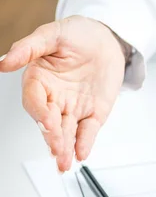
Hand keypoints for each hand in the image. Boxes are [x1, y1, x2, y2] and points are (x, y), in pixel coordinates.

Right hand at [0, 16, 126, 171]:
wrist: (105, 39)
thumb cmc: (77, 34)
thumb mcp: (53, 34)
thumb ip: (29, 47)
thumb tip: (4, 62)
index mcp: (39, 80)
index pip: (34, 101)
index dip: (40, 113)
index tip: (47, 122)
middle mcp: (53, 98)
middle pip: (49, 122)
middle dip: (52, 137)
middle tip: (57, 151)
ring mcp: (73, 107)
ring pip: (66, 131)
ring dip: (64, 147)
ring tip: (64, 163)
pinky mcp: (92, 113)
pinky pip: (87, 131)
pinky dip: (85, 143)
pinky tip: (82, 154)